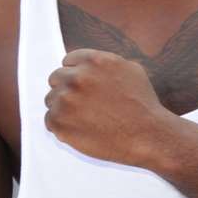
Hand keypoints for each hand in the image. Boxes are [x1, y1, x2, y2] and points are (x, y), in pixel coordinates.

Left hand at [44, 49, 175, 167]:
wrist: (148, 135)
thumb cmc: (142, 104)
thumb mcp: (129, 69)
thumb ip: (103, 63)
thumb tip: (83, 62)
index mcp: (92, 61)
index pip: (67, 61)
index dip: (76, 74)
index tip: (84, 87)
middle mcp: (76, 78)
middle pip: (56, 79)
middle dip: (67, 90)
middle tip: (84, 105)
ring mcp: (65, 100)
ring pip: (51, 100)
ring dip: (63, 108)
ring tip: (86, 119)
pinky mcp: (59, 122)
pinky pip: (49, 121)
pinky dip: (61, 126)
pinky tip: (81, 129)